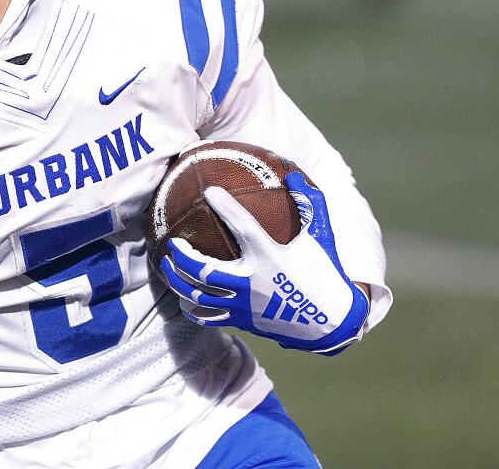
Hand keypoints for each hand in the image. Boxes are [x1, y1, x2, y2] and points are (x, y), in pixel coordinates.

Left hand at [158, 172, 369, 354]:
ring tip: (167, 266)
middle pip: (203, 271)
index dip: (225, 207)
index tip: (209, 191)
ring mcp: (244, 305)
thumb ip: (310, 204)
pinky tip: (184, 297)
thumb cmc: (325, 273)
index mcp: (270, 256)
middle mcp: (252, 281)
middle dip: (181, 256)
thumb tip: (295, 176)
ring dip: (178, 280)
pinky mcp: (242, 320)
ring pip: (198, 295)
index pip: (243, 226)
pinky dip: (191, 307)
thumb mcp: (321, 236)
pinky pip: (207, 316)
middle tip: (173, 244)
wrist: (331, 323)